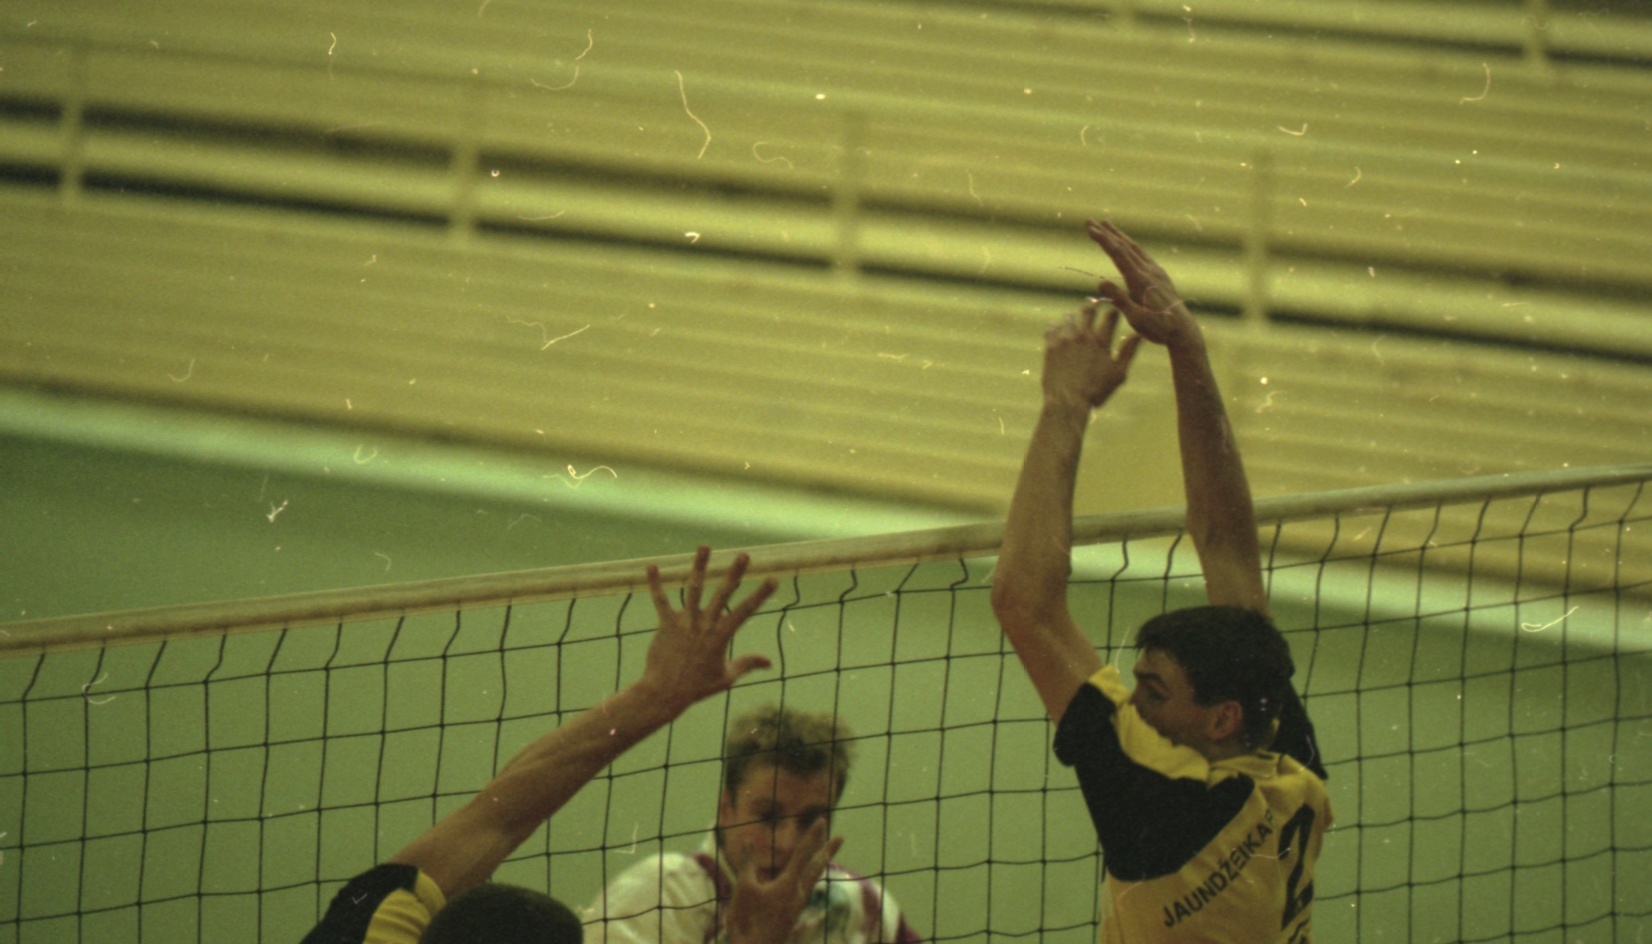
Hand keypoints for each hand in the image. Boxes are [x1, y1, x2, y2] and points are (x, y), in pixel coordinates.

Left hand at [641, 545, 777, 709]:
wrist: (666, 693)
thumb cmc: (697, 687)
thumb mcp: (726, 677)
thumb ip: (747, 664)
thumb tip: (769, 662)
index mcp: (721, 636)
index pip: (745, 611)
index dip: (760, 595)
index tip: (773, 579)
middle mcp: (705, 625)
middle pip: (723, 594)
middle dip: (734, 573)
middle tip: (744, 555)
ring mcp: (685, 623)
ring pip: (693, 589)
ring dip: (699, 566)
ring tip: (705, 546)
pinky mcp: (666, 625)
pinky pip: (660, 601)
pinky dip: (655, 584)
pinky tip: (652, 567)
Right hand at [725, 819, 843, 943]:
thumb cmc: (747, 920)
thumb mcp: (744, 888)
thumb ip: (748, 863)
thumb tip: (748, 838)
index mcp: (789, 884)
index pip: (803, 853)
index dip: (812, 835)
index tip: (823, 821)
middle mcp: (798, 893)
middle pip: (816, 866)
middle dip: (827, 850)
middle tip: (841, 837)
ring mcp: (796, 906)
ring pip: (812, 880)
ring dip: (819, 865)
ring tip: (826, 856)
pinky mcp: (791, 916)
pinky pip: (804, 892)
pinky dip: (808, 882)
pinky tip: (807, 886)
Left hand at [1041, 304, 1139, 411]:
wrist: (1067, 402)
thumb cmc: (1096, 391)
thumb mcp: (1118, 374)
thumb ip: (1129, 352)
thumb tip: (1139, 335)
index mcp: (1101, 342)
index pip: (1110, 316)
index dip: (1113, 312)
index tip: (1112, 312)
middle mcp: (1083, 336)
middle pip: (1088, 310)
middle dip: (1092, 306)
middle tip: (1092, 305)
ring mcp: (1065, 340)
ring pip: (1069, 318)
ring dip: (1074, 316)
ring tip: (1075, 317)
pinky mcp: (1051, 346)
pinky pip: (1052, 328)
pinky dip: (1057, 327)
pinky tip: (1058, 330)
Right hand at [1085, 218, 1196, 345]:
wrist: (1184, 332)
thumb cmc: (1158, 329)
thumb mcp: (1136, 319)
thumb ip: (1120, 299)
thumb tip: (1101, 282)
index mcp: (1140, 281)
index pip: (1119, 255)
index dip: (1104, 240)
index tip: (1090, 229)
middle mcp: (1149, 272)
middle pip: (1125, 247)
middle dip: (1106, 233)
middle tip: (1090, 221)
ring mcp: (1156, 272)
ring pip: (1135, 248)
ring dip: (1119, 236)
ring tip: (1107, 224)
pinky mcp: (1161, 276)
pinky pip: (1143, 255)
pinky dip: (1131, 246)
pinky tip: (1128, 246)